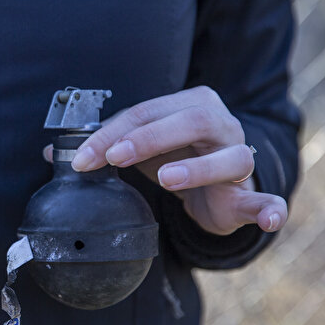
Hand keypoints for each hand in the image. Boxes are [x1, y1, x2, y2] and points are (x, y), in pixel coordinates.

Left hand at [44, 86, 287, 235]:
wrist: (215, 188)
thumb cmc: (175, 159)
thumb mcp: (139, 149)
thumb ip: (103, 147)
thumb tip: (54, 155)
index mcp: (189, 107)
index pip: (146, 112)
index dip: (112, 133)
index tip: (83, 158)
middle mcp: (220, 126)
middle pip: (190, 121)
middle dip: (147, 138)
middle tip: (114, 157)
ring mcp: (240, 159)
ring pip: (231, 157)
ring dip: (200, 168)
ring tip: (168, 179)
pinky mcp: (250, 194)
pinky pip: (267, 199)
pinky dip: (270, 207)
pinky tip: (267, 217)